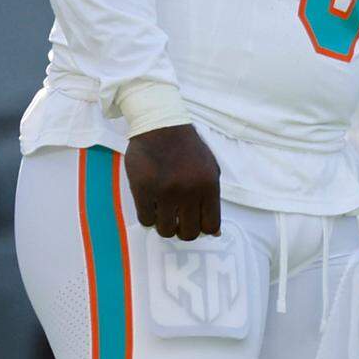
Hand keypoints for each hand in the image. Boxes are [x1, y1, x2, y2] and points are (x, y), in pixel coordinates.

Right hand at [124, 124, 220, 239]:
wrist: (161, 126)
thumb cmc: (188, 148)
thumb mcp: (209, 169)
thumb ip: (212, 199)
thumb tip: (215, 233)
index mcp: (209, 185)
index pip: (211, 225)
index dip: (202, 228)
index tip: (194, 222)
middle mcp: (189, 191)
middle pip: (189, 233)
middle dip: (183, 230)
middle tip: (177, 219)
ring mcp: (165, 192)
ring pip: (166, 230)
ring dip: (164, 224)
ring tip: (163, 210)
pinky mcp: (143, 190)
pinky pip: (145, 220)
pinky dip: (148, 216)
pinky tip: (151, 204)